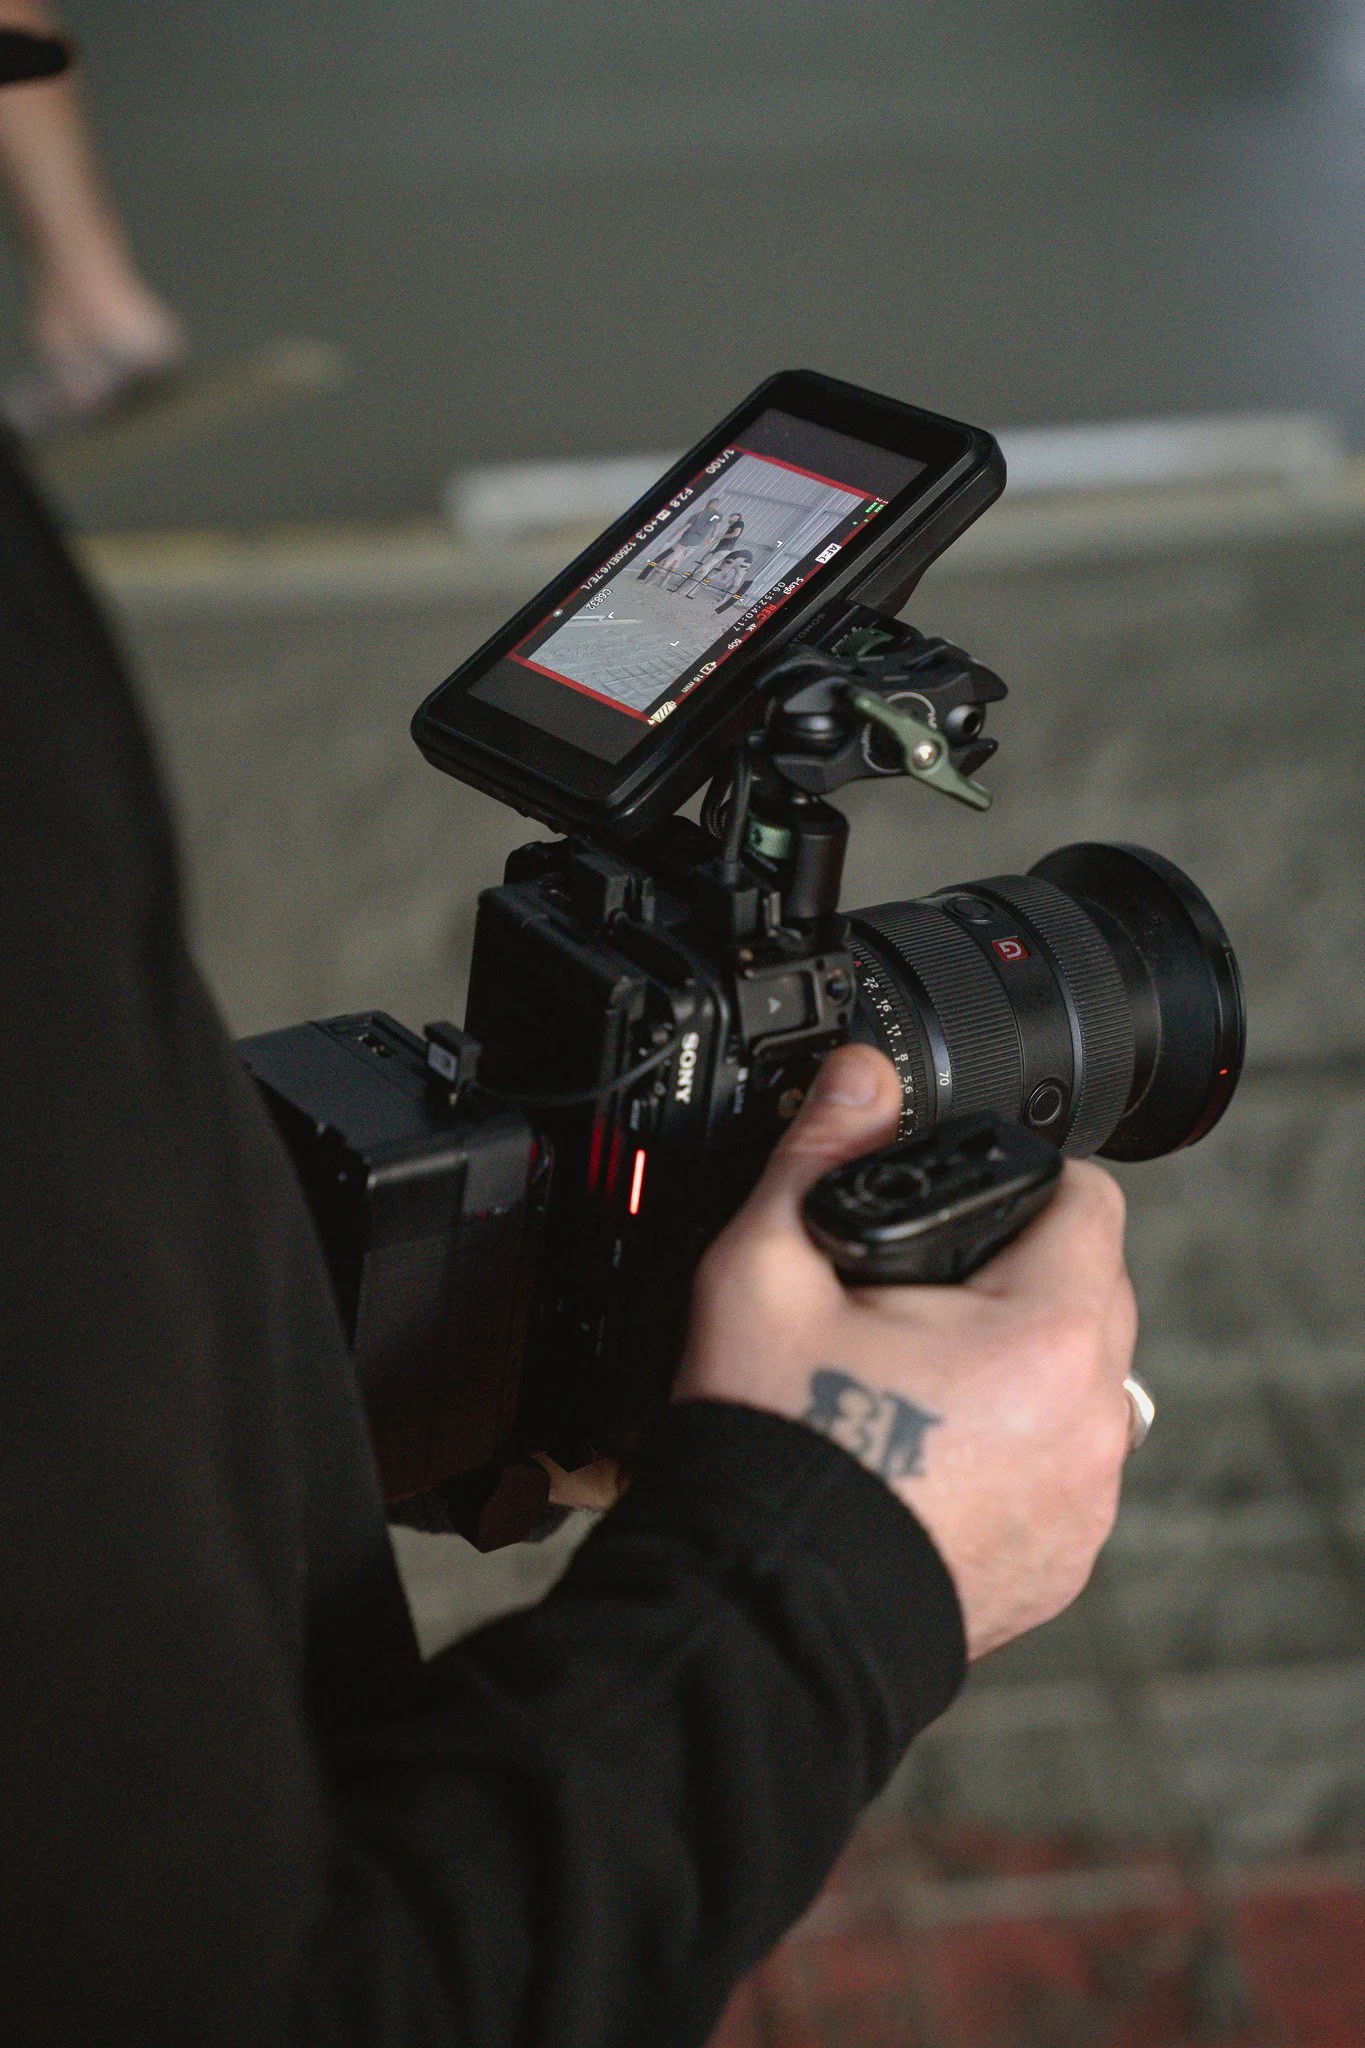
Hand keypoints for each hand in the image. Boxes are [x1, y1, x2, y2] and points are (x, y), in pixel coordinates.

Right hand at [674, 1044, 1137, 1659]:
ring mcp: (1085, 1504)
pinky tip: (928, 1451)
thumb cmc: (768, 1447)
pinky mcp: (1062, 1562)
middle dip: (1020, 1271)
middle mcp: (1094, 1421)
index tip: (962, 1197)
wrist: (760, 1617)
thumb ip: (819, 1155)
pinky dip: (1016, 1448)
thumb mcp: (765, 1272)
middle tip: (921, 1288)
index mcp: (1045, 1335)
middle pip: (1091, 1291)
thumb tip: (860, 1072)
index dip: (1027, 1178)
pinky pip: (1065, 1468)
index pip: (1089, 1202)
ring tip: (919, 1374)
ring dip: (1024, 1363)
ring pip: (1083, 1384)